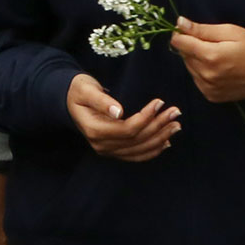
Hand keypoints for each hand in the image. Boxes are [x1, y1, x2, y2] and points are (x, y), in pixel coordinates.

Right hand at [65, 74, 179, 161]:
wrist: (69, 100)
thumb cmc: (79, 90)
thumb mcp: (86, 90)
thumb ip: (101, 100)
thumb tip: (118, 111)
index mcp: (95, 130)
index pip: (127, 129)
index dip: (146, 117)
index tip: (160, 102)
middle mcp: (101, 145)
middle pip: (136, 140)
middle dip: (159, 126)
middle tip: (176, 112)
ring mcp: (107, 150)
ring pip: (139, 149)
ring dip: (160, 138)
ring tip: (176, 125)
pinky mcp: (113, 150)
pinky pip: (135, 155)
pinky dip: (152, 150)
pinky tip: (166, 142)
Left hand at [170, 18, 244, 103]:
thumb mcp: (230, 31)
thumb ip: (202, 29)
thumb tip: (180, 23)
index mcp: (211, 56)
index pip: (179, 43)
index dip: (181, 33)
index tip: (188, 29)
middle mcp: (206, 75)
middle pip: (184, 55)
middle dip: (191, 46)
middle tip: (211, 42)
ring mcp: (209, 88)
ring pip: (190, 68)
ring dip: (196, 60)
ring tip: (217, 55)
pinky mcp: (212, 96)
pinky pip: (197, 80)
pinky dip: (202, 72)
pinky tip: (218, 68)